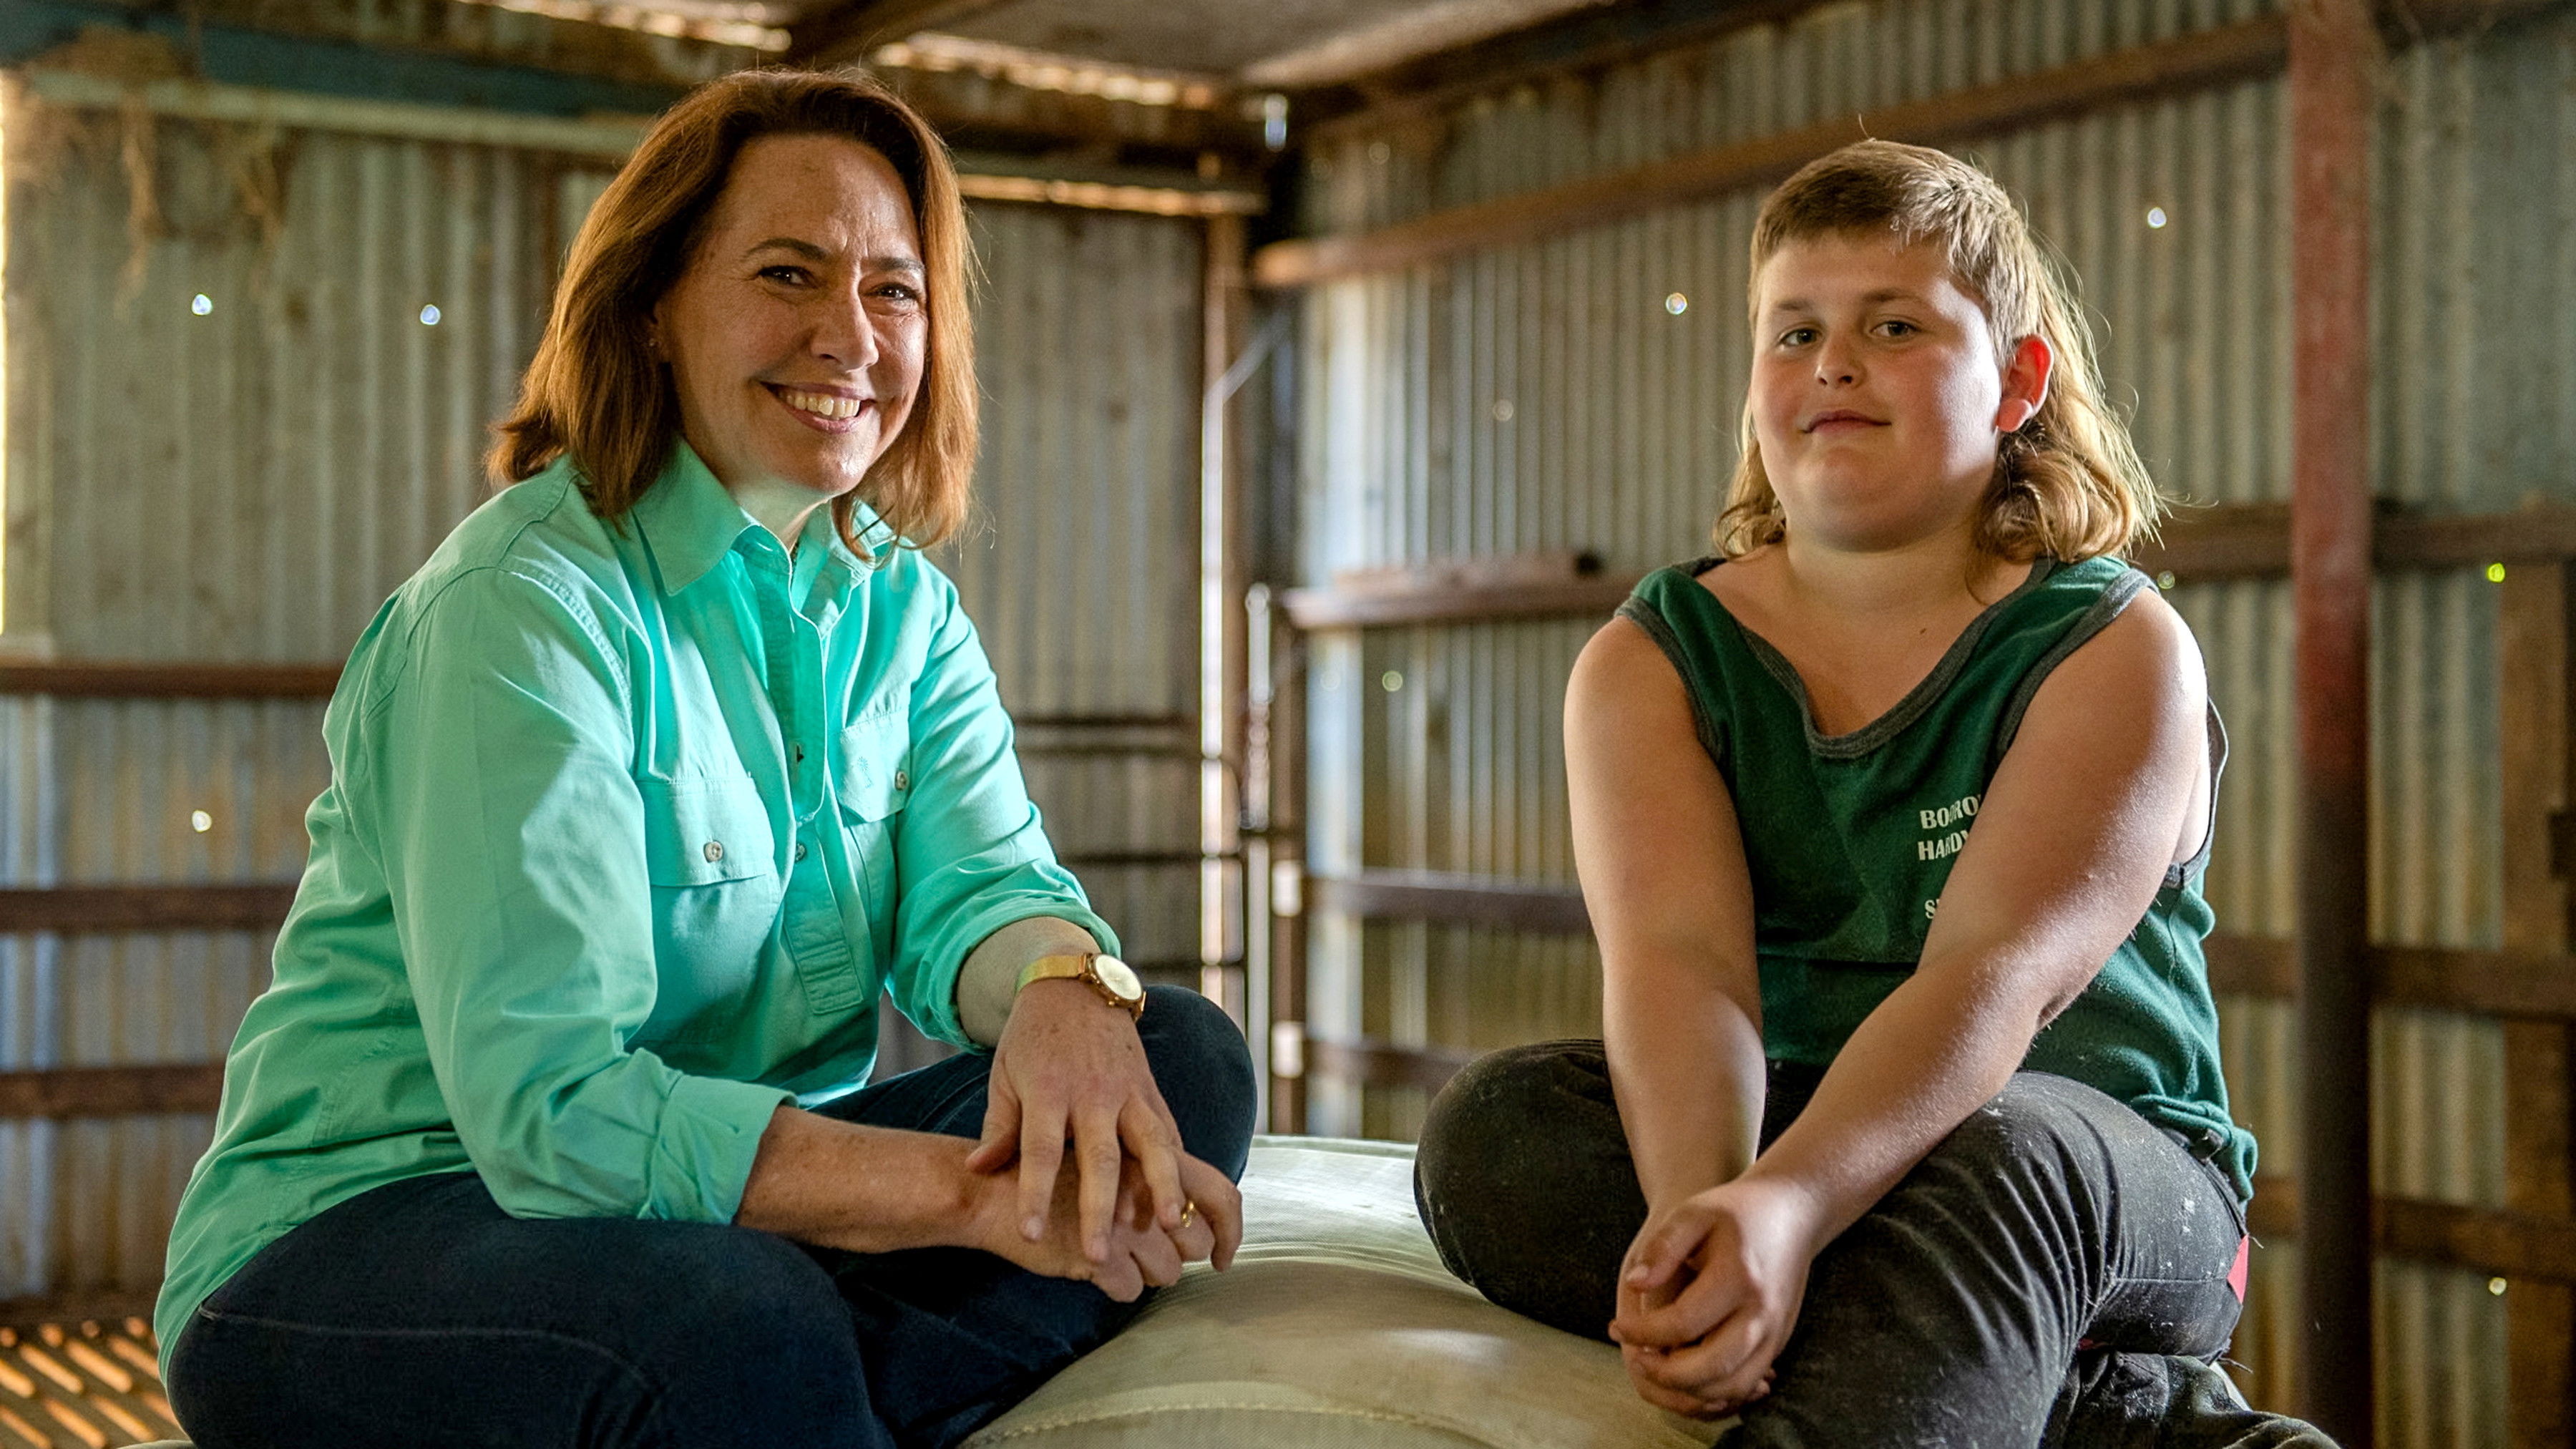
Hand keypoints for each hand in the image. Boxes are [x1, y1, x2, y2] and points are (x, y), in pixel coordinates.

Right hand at [963, 1148, 1241, 1300]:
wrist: (989, 1187)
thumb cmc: (1047, 1166)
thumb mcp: (1101, 1147)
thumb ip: (1143, 1167)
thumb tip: (1178, 1207)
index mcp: (1149, 1154)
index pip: (1219, 1194)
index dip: (1230, 1231)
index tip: (1223, 1256)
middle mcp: (1141, 1186)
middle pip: (1195, 1241)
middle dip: (1181, 1257)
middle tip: (1158, 1258)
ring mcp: (1119, 1221)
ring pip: (1166, 1271)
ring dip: (1149, 1275)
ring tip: (1123, 1263)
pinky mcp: (1094, 1255)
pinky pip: (1129, 1290)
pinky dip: (1118, 1289)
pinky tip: (1099, 1274)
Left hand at [964, 978, 1194, 1260]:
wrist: (1076, 988)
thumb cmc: (1032, 1040)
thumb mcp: (1004, 1076)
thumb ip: (998, 1127)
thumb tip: (977, 1171)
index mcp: (1048, 1089)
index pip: (1041, 1150)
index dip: (1036, 1193)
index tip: (1030, 1234)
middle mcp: (1093, 1092)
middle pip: (1100, 1157)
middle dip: (1099, 1209)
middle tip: (1097, 1255)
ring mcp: (1129, 1091)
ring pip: (1152, 1145)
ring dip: (1161, 1188)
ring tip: (1169, 1227)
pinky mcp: (1152, 1092)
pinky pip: (1169, 1135)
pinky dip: (1176, 1169)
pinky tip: (1181, 1203)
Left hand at [1608, 1176, 1819, 1417]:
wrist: (1792, 1214)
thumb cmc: (1735, 1211)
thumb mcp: (1694, 1214)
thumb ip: (1663, 1248)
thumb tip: (1634, 1284)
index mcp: (1738, 1278)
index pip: (1682, 1323)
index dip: (1643, 1332)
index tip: (1617, 1325)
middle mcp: (1762, 1313)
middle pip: (1710, 1368)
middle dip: (1665, 1373)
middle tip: (1637, 1357)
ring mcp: (1776, 1332)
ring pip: (1731, 1387)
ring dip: (1689, 1390)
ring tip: (1657, 1368)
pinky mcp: (1779, 1342)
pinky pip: (1746, 1383)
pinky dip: (1715, 1391)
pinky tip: (1686, 1373)